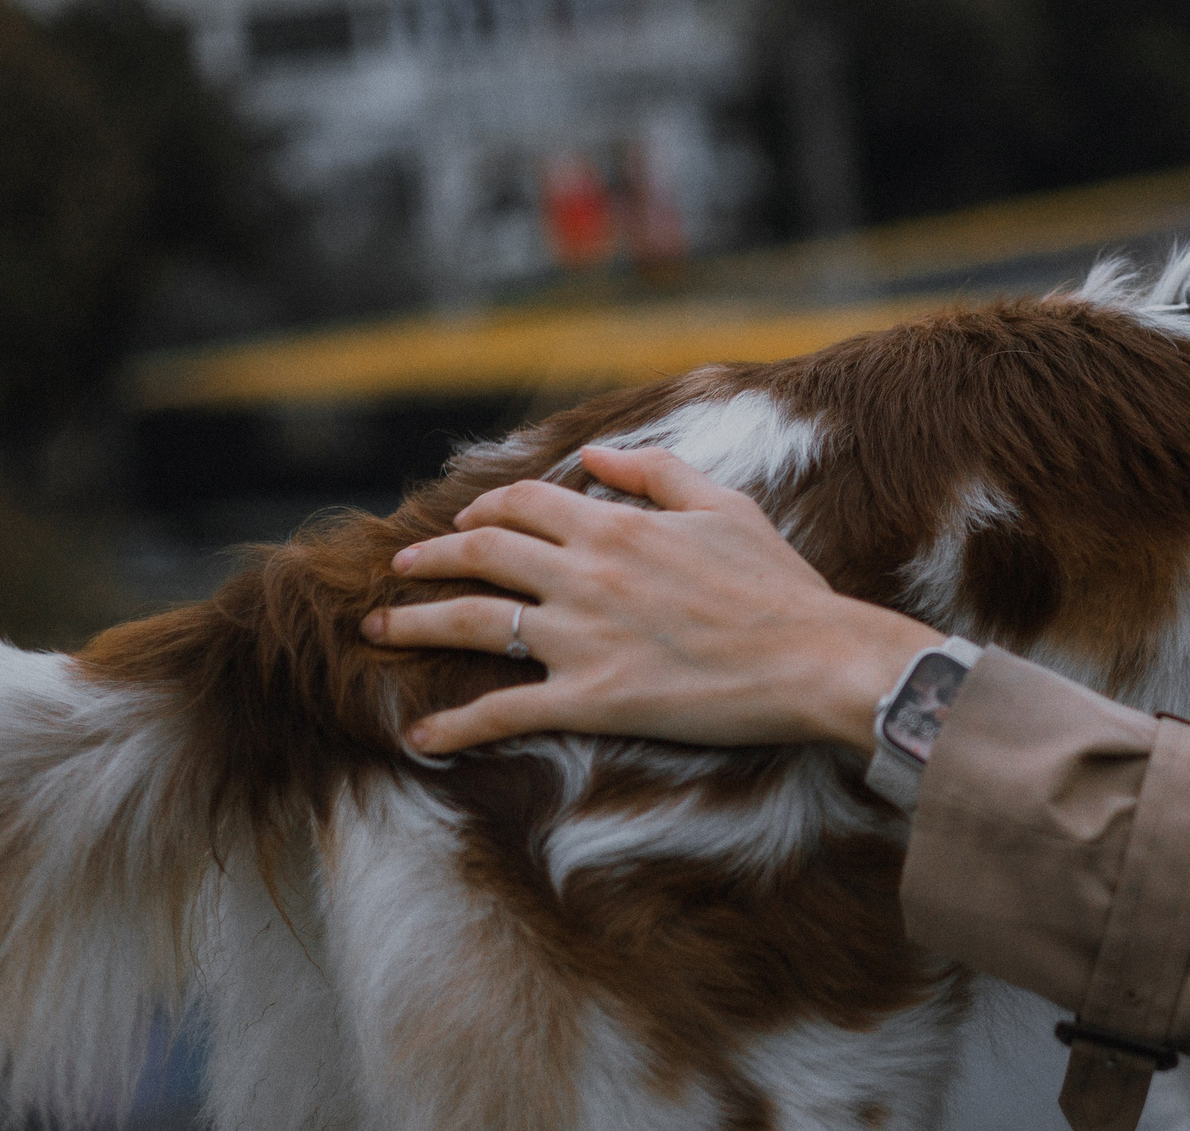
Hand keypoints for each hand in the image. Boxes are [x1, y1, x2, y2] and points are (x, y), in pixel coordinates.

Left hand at [370, 445, 941, 755]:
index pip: (524, 504)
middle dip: (429, 561)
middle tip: (396, 572)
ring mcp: (581, 639)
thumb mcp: (723, 505)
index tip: (462, 525)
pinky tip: (420, 736)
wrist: (812, 658)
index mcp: (615, 525)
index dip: (484, 510)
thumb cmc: (778, 586)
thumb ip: (654, 472)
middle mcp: (585, 575)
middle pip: (481, 556)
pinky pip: (504, 712)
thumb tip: (593, 453)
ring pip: (472, 624)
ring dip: (415, 624)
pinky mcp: (590, 699)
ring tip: (378, 630)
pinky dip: (456, 726)